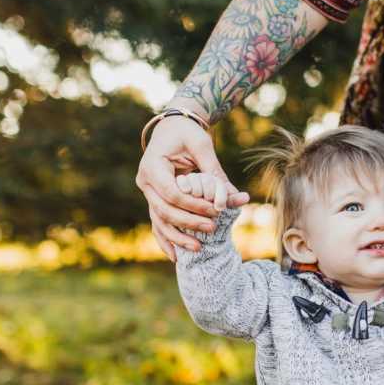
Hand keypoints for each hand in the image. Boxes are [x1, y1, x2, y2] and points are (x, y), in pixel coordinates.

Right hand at [135, 116, 248, 260]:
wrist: (171, 128)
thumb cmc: (187, 133)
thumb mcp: (202, 146)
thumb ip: (215, 173)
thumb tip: (238, 198)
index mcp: (152, 166)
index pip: (172, 193)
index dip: (193, 206)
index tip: (215, 211)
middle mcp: (145, 182)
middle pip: (164, 210)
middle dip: (188, 223)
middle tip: (212, 229)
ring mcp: (147, 193)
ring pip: (159, 220)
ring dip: (177, 237)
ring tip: (197, 250)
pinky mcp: (154, 200)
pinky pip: (158, 222)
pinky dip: (166, 239)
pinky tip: (176, 256)